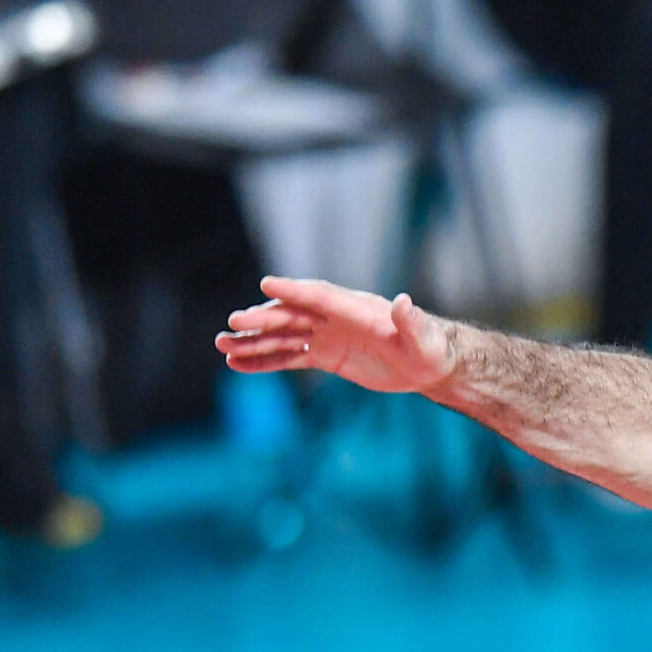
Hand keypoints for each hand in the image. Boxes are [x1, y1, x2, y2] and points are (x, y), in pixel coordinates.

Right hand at [217, 277, 458, 394]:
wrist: (428, 364)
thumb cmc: (430, 348)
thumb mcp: (424, 338)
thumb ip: (412, 321)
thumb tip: (405, 302)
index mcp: (357, 308)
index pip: (320, 295)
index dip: (295, 290)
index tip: (267, 286)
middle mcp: (336, 317)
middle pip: (293, 314)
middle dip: (263, 319)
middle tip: (232, 324)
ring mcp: (327, 334)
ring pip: (284, 336)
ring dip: (254, 341)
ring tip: (222, 347)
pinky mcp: (324, 355)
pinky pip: (289, 357)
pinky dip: (264, 360)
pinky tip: (238, 365)